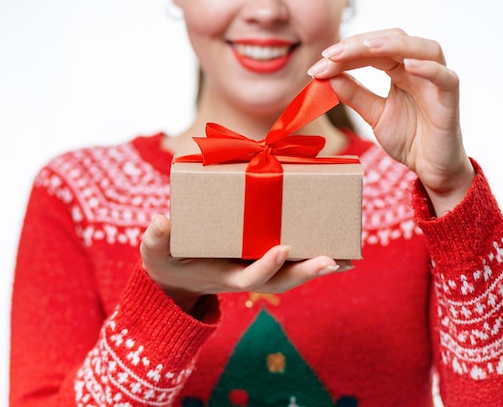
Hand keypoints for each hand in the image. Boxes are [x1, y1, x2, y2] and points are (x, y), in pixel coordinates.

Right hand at [140, 215, 349, 312]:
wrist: (176, 274)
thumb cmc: (166, 259)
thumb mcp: (155, 250)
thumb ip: (157, 239)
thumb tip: (161, 222)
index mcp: (222, 276)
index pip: (249, 276)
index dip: (266, 266)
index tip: (282, 248)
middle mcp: (245, 276)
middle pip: (281, 280)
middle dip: (305, 272)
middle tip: (331, 261)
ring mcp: (255, 269)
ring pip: (291, 273)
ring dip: (318, 267)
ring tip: (347, 258)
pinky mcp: (261, 260)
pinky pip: (291, 261)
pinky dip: (313, 258)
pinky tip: (338, 253)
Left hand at [308, 28, 474, 214]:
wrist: (431, 170)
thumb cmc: (409, 139)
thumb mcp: (374, 115)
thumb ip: (355, 95)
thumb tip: (328, 75)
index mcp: (400, 70)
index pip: (373, 50)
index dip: (346, 53)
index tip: (318, 65)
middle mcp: (420, 69)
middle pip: (394, 40)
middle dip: (361, 44)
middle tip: (331, 55)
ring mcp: (437, 82)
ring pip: (424, 48)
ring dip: (394, 45)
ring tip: (366, 47)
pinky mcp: (450, 100)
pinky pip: (445, 78)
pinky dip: (429, 69)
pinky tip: (408, 66)